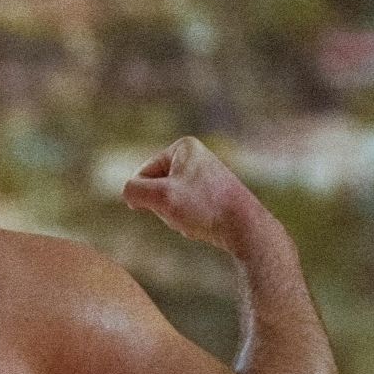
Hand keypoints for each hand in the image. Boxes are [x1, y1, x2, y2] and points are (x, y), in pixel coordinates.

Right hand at [122, 136, 263, 254]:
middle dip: (163, 206)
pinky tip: (202, 224)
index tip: (172, 204)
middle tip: (184, 213)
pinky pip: (183, 209)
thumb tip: (130, 193)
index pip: (142, 175)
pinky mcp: (211, 193)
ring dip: (174, 215)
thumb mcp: (161, 197)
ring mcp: (203, 174)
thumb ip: (133, 190)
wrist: (243, 226)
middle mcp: (194, 155)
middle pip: (156, 188)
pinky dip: (187, 220)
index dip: (147, 197)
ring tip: (195, 219)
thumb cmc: (203, 207)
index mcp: (182, 147)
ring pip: (169, 201)